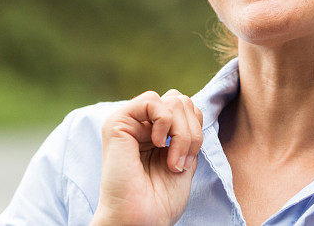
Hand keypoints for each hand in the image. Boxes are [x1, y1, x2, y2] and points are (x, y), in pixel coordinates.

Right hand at [92, 89, 203, 225]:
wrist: (141, 220)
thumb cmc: (160, 199)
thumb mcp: (184, 159)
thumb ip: (187, 132)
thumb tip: (192, 107)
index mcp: (154, 132)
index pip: (186, 107)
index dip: (196, 129)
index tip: (188, 160)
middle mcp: (140, 124)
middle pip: (181, 100)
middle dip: (191, 132)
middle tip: (181, 162)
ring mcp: (128, 121)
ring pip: (172, 99)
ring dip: (182, 133)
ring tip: (172, 160)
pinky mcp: (117, 122)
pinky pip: (152, 100)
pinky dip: (165, 121)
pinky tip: (157, 144)